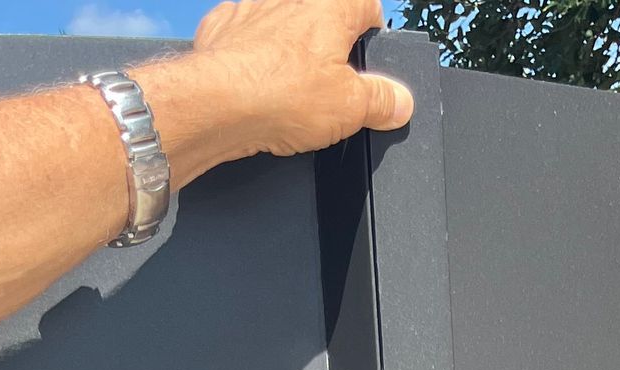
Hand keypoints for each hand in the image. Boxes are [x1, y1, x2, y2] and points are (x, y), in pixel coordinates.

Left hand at [137, 0, 412, 179]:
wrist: (219, 102)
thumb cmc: (281, 94)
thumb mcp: (351, 108)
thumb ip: (381, 101)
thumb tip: (400, 101)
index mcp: (331, 8)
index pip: (367, 7)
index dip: (373, 33)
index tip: (371, 56)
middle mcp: (292, 0)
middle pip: (323, 16)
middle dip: (329, 47)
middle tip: (332, 84)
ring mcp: (254, 9)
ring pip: (282, 23)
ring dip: (288, 49)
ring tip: (290, 87)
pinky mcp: (223, 27)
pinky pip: (243, 34)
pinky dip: (250, 54)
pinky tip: (254, 83)